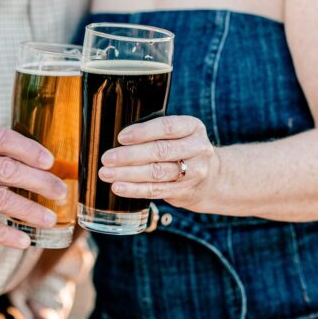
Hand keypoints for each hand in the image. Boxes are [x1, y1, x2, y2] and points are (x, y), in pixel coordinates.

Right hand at [0, 125, 66, 247]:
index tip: (51, 162)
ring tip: (50, 219)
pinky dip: (5, 234)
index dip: (30, 150)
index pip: (4, 139)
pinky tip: (24, 240)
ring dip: (29, 210)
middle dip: (38, 182)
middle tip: (60, 192)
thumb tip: (44, 166)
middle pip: (6, 169)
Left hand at [98, 115, 220, 210]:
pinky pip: (156, 191)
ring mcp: (194, 172)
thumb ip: (155, 133)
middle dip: (129, 156)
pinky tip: (118, 187)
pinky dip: (134, 189)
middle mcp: (197, 148)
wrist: (211, 178)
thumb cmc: (182, 149)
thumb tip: (117, 139)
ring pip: (157, 173)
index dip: (142, 132)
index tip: (121, 137)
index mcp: (193, 127)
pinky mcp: (185, 191)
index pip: (167, 127)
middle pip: (160, 151)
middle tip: (107, 158)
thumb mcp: (179, 133)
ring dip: (127, 174)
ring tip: (106, 174)